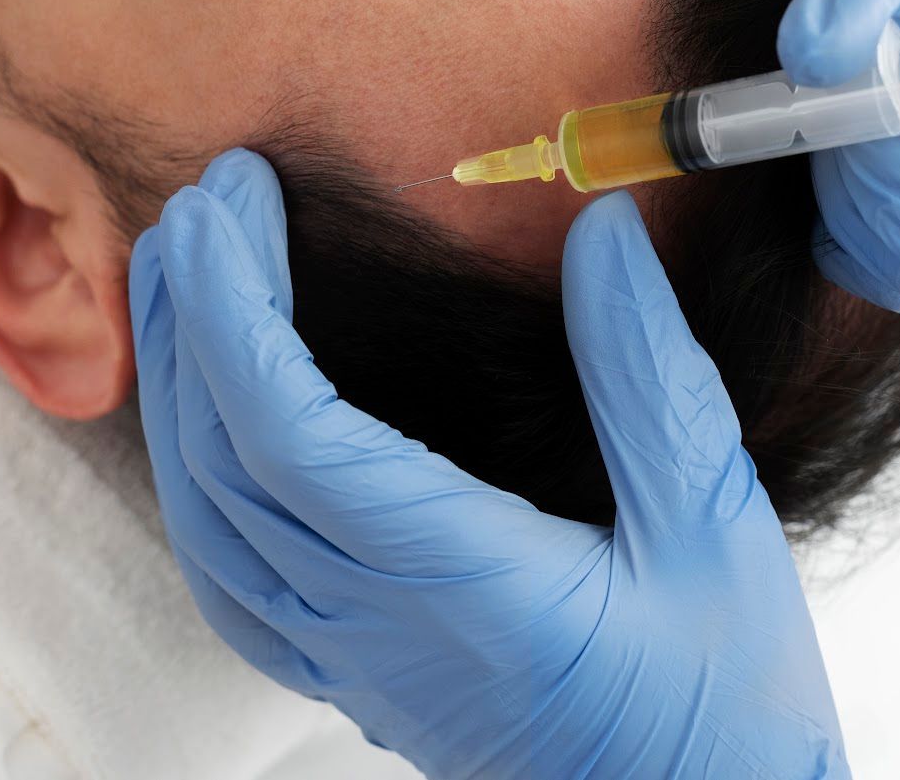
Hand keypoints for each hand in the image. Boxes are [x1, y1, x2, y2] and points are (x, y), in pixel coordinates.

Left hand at [129, 150, 849, 779]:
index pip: (290, 433)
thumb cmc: (721, 701)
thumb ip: (648, 374)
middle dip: (193, 317)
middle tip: (202, 206)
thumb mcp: (712, 524)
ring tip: (181, 285)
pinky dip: (195, 484)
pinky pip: (230, 580)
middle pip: (225, 460)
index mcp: (460, 583)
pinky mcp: (355, 678)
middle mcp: (377, 628)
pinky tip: (204, 432)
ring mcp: (352, 663)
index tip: (238, 197)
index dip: (242, 301)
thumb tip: (604, 235)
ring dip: (178, 391)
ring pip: (208, 521)